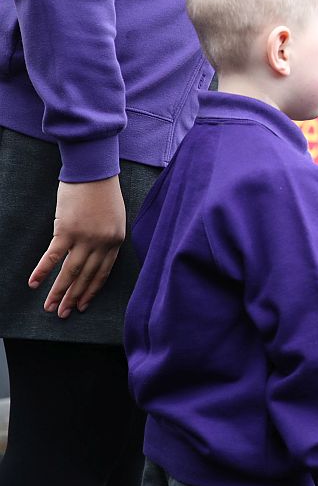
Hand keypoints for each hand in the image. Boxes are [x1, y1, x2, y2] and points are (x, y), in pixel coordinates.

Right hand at [29, 176, 125, 317]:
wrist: (93, 172)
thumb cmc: (103, 192)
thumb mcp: (114, 218)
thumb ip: (106, 239)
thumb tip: (92, 255)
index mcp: (115, 241)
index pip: (103, 273)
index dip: (92, 291)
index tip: (83, 305)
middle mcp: (102, 243)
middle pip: (86, 277)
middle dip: (74, 297)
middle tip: (63, 314)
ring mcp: (84, 238)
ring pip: (70, 272)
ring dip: (58, 292)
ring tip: (49, 307)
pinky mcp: (66, 230)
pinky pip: (53, 256)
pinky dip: (42, 271)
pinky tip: (34, 284)